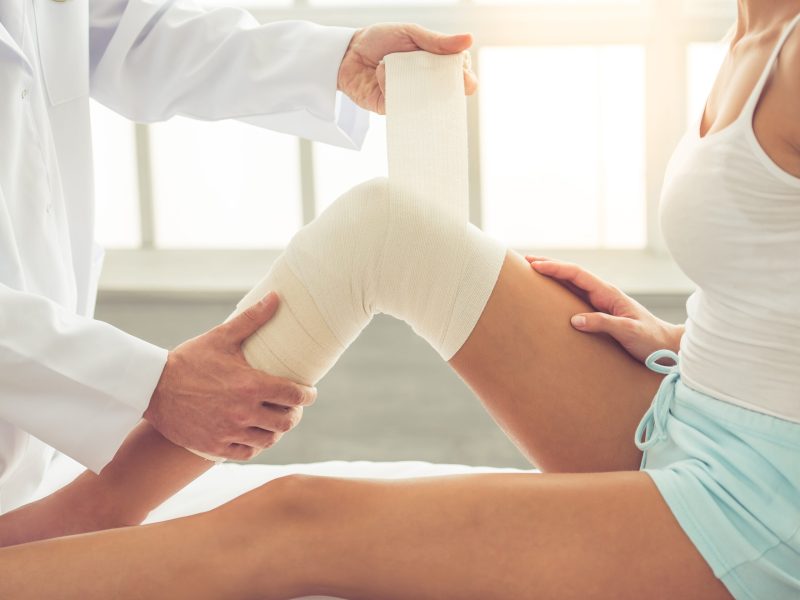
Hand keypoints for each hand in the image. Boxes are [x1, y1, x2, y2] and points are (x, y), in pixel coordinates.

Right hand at [144, 292, 315, 460]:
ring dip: (277, 430)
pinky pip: (248, 452)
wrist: (151, 388)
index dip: (307, 395)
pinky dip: (256, 444)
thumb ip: (252, 319)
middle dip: (294, 413)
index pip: (295, 395)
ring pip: (270, 439)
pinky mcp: (215, 447)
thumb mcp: (221, 337)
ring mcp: (229, 432)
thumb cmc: (189, 360)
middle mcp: (243, 412)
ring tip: (275, 420)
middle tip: (292, 407)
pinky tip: (255, 434)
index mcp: (250, 385)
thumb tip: (276, 297)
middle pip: (287, 421)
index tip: (309, 393)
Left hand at [337, 23, 478, 113]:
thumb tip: (468, 39)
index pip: (457, 71)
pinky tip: (386, 75)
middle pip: (447, 92)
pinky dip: (394, 88)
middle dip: (451, 91)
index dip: (465, 75)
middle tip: (455, 87)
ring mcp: (409, 96)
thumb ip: (436, 41)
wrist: (347, 53)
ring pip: (427, 103)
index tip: (466, 77)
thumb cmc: (380, 39)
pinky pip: (401, 105)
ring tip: (417, 78)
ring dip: (425, 91)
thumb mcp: (410, 33)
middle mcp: (424, 82)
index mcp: (433, 62)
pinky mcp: (392, 108)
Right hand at [527, 257, 683, 362]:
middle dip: (549, 265)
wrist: (667, 346)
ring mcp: (601, 302)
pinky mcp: (600, 312)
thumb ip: (604, 323)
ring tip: (531, 271)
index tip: (535, 265)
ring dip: (552, 275)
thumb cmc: (650, 340)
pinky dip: (559, 289)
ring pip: (572, 283)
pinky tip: (549, 292)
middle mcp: (603, 294)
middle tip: (525, 260)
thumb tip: (575, 320)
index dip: (555, 268)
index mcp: (608, 293)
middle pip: (571, 273)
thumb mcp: (629, 332)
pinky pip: (575, 296)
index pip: (577, 274)